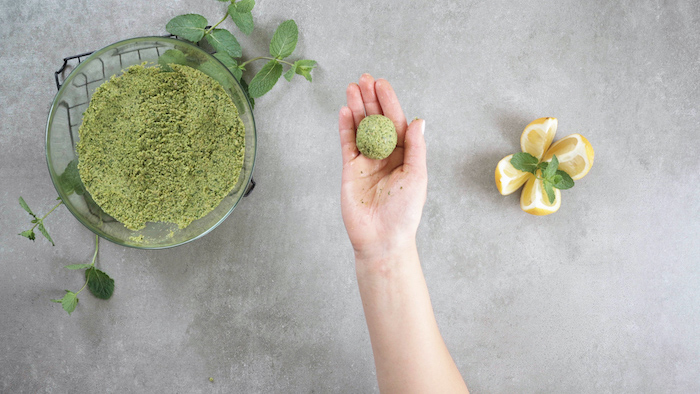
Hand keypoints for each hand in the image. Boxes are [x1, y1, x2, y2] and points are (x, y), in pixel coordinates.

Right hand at [338, 74, 426, 261]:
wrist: (382, 238)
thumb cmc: (404, 211)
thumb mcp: (417, 176)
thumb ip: (416, 148)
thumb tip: (418, 120)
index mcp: (405, 155)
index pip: (396, 122)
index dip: (389, 102)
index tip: (381, 84)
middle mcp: (386, 155)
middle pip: (376, 120)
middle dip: (371, 99)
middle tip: (363, 78)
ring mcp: (366, 161)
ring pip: (360, 128)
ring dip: (356, 108)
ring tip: (351, 88)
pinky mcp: (350, 170)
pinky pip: (347, 144)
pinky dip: (345, 128)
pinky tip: (345, 111)